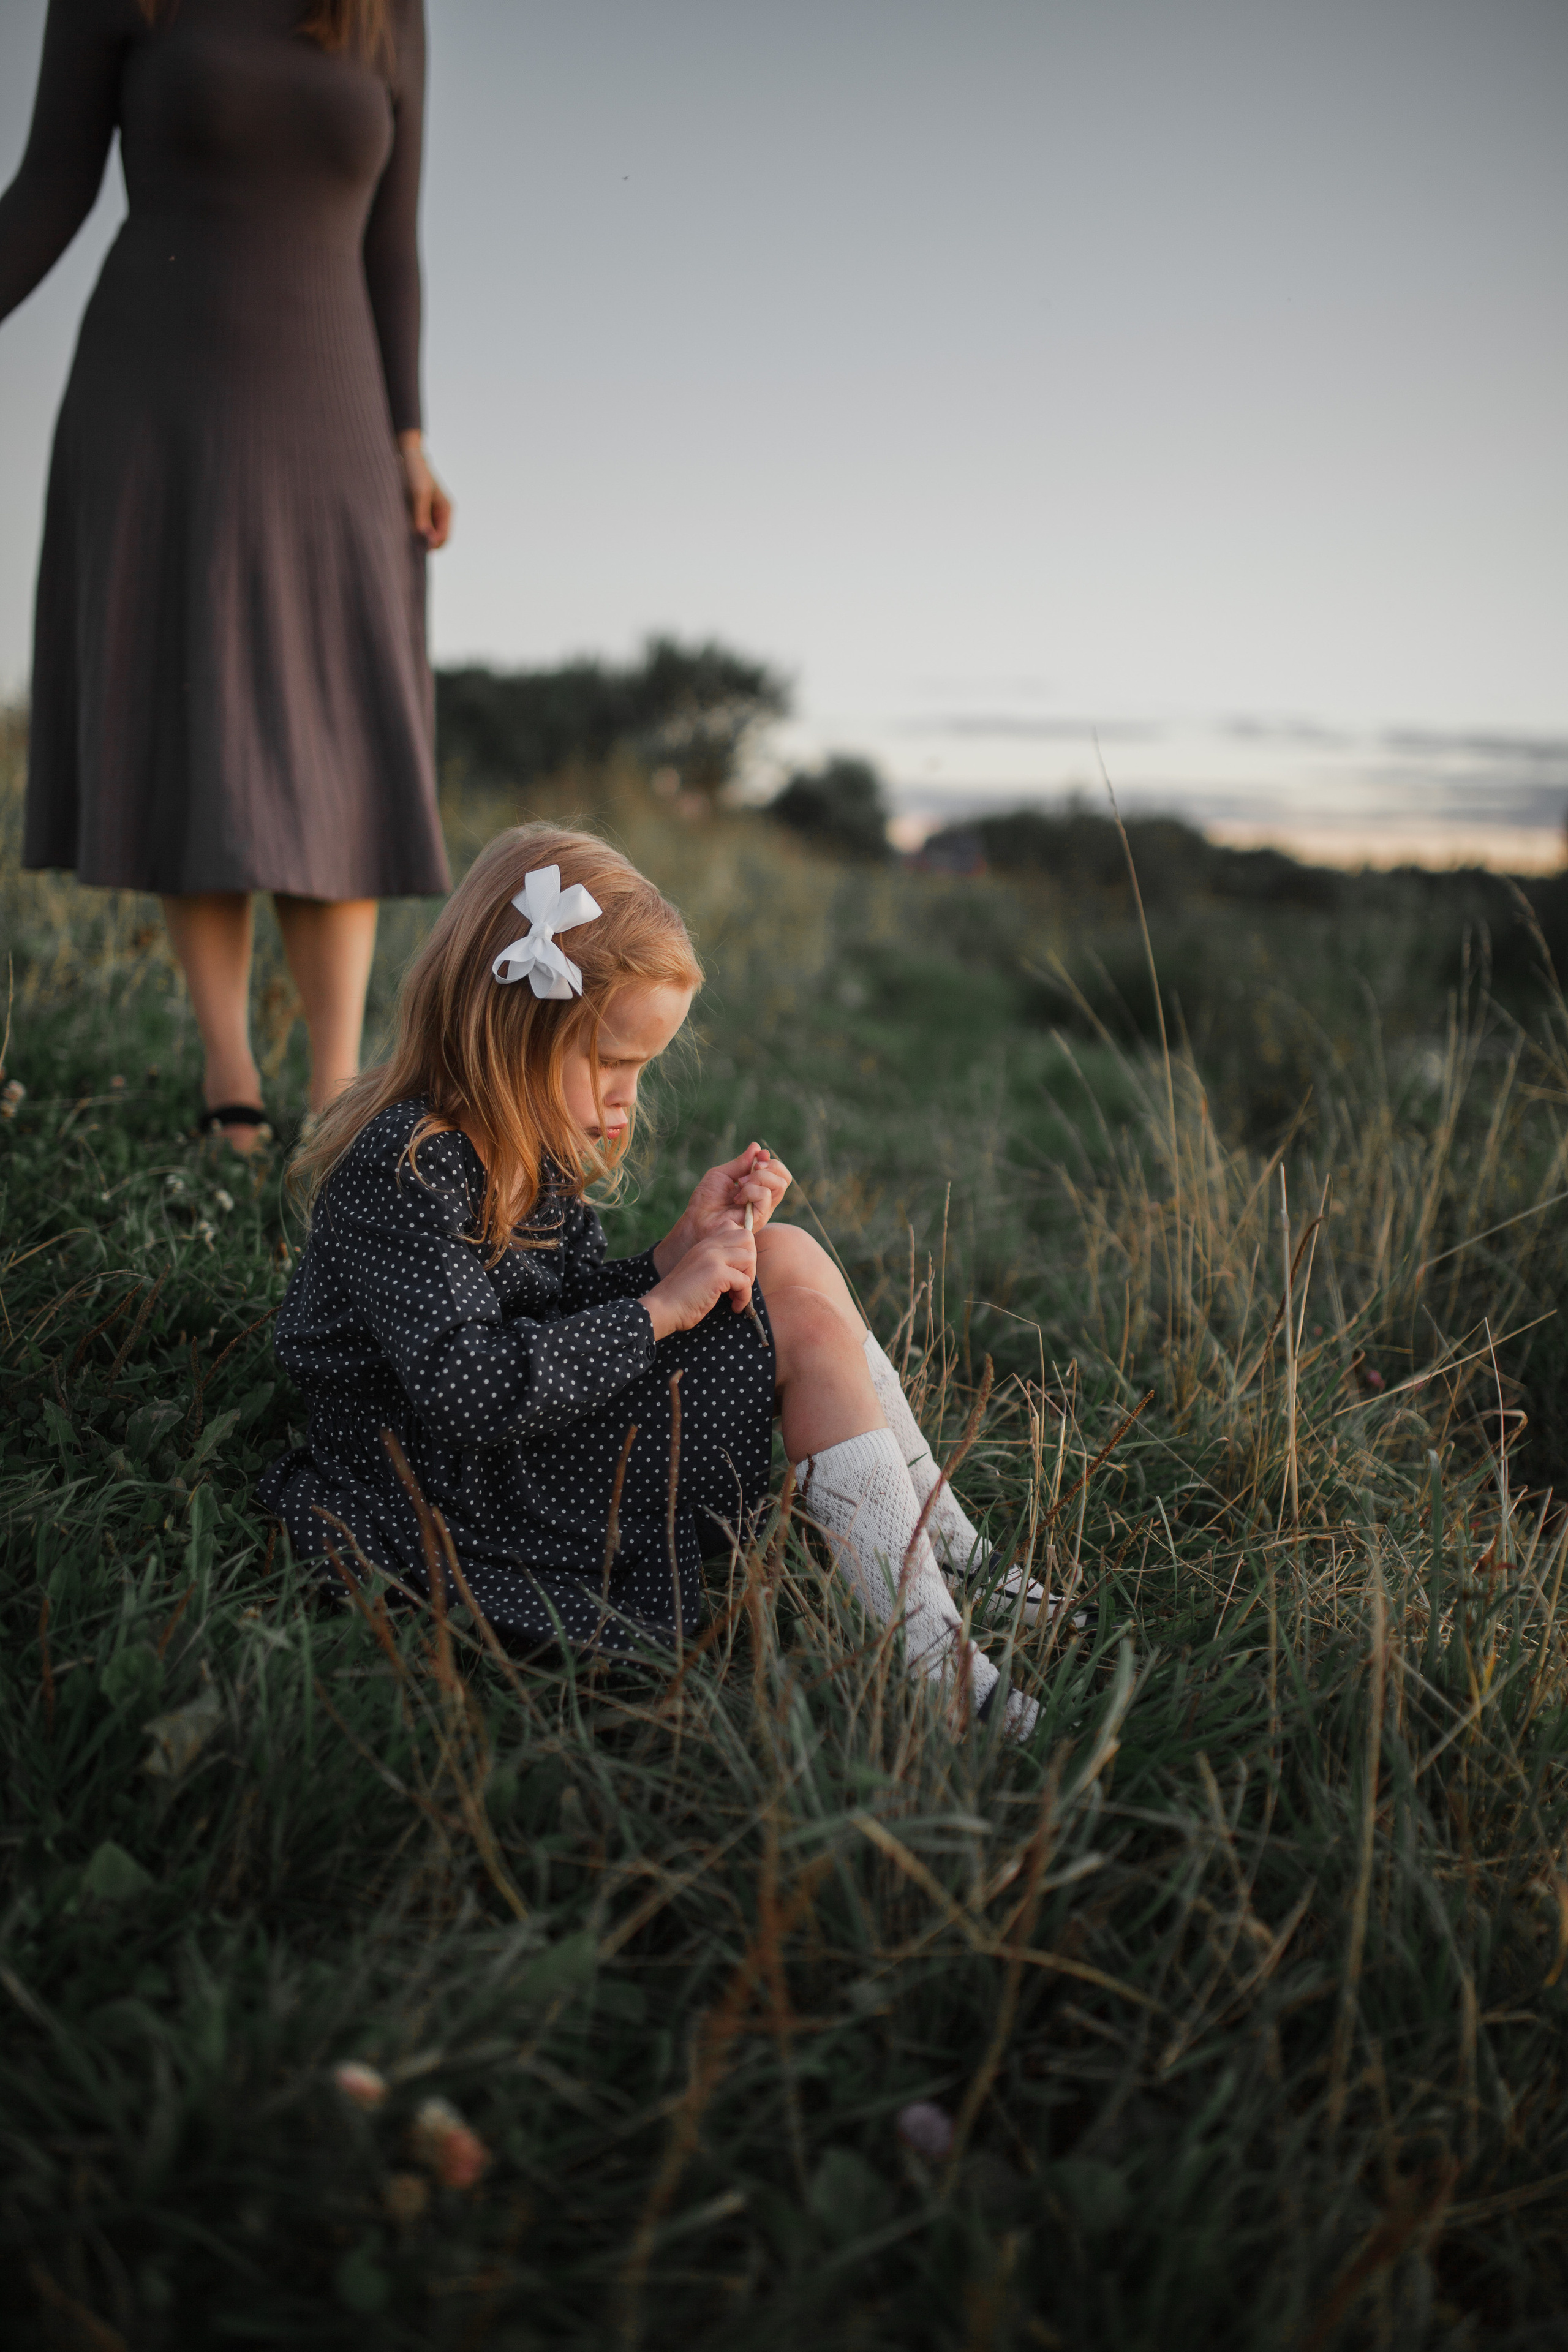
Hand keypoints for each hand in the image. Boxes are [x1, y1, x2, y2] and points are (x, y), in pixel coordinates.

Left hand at [397, 431, 452, 548]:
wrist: (406, 456)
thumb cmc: (415, 472)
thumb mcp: (419, 494)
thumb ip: (422, 516)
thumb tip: (424, 538)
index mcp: (446, 510)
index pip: (444, 538)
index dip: (432, 545)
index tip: (416, 545)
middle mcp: (440, 514)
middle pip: (435, 539)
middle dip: (424, 542)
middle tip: (407, 541)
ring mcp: (429, 513)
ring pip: (425, 535)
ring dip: (416, 536)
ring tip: (403, 530)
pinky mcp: (418, 512)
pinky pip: (417, 528)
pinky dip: (410, 529)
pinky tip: (401, 525)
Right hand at [641, 1226, 757, 1341]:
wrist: (663, 1308)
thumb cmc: (682, 1296)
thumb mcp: (700, 1269)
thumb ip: (717, 1261)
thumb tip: (745, 1267)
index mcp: (705, 1243)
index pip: (736, 1229)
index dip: (744, 1249)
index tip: (738, 1270)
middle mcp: (710, 1245)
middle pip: (747, 1237)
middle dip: (750, 1262)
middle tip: (740, 1282)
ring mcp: (713, 1257)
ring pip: (749, 1257)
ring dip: (748, 1279)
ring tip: (736, 1294)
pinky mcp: (717, 1273)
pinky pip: (745, 1281)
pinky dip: (744, 1297)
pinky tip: (734, 1306)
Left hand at [652, 1144, 792, 1276]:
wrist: (696, 1220)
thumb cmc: (706, 1201)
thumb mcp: (722, 1175)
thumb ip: (740, 1163)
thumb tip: (756, 1147)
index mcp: (757, 1188)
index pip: (778, 1173)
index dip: (771, 1161)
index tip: (759, 1154)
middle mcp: (763, 1200)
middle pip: (784, 1178)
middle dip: (771, 1166)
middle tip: (753, 1167)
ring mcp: (763, 1210)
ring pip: (779, 1185)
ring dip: (759, 1177)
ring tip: (740, 1184)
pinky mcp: (759, 1219)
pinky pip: (765, 1197)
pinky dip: (751, 1191)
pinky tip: (737, 1198)